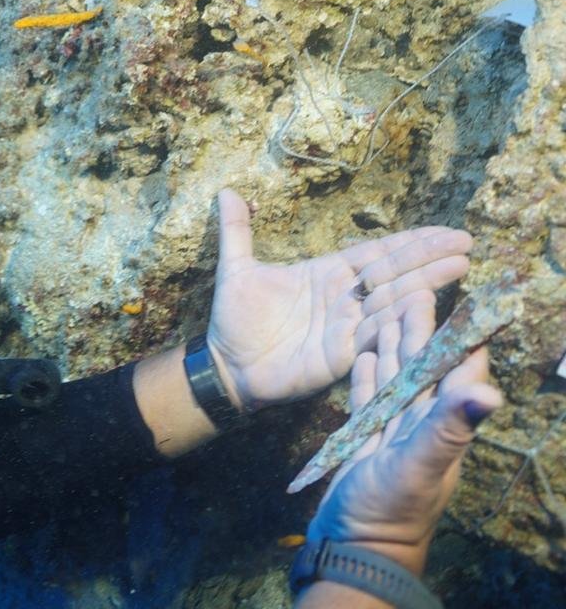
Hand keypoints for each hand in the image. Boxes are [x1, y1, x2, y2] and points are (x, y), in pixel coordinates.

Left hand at [206, 189, 472, 409]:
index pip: (375, 253)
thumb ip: (236, 231)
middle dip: (428, 258)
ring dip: (424, 286)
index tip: (444, 230)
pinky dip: (398, 323)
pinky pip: (375, 336)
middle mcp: (344, 299)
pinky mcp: (341, 356)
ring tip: (458, 268)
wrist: (225, 365)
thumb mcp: (236, 269)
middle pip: (392, 274)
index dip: (409, 242)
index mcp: (327, 274)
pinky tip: (426, 308)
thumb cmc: (234, 319)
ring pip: (390, 302)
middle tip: (465, 243)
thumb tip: (226, 191)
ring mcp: (346, 327)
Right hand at [306, 326, 501, 574]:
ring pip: (396, 378)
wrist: (351, 547)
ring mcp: (393, 432)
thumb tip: (489, 392)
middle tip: (415, 293)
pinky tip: (361, 356)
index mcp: (442, 427)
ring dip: (392, 346)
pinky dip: (366, 375)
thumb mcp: (418, 466)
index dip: (461, 337)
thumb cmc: (388, 511)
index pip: (459, 372)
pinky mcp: (365, 440)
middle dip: (421, 332)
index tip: (463, 302)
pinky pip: (368, 399)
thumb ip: (448, 428)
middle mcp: (421, 425)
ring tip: (388, 313)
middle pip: (425, 368)